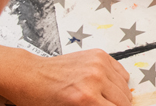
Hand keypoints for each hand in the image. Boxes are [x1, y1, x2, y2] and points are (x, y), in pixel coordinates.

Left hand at [0, 49, 130, 105]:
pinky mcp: (99, 55)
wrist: (30, 75)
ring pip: (125, 87)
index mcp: (86, 98)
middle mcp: (95, 78)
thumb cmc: (42, 96)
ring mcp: (98, 64)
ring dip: (118, 95)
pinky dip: (117, 81)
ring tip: (104, 98)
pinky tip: (105, 86)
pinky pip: (121, 72)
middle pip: (124, 100)